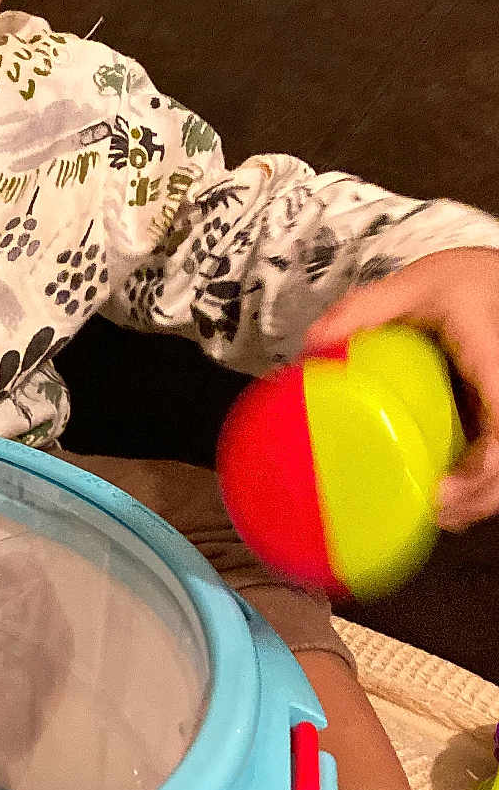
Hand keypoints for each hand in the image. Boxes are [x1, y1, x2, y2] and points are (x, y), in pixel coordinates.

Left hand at [304, 247, 498, 530]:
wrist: (492, 274)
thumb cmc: (458, 283)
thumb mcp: (410, 284)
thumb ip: (361, 310)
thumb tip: (309, 348)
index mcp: (494, 357)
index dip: (486, 465)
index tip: (445, 490)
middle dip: (482, 495)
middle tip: (435, 514)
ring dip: (481, 495)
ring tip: (439, 515)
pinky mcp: (497, 410)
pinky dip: (481, 481)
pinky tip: (450, 499)